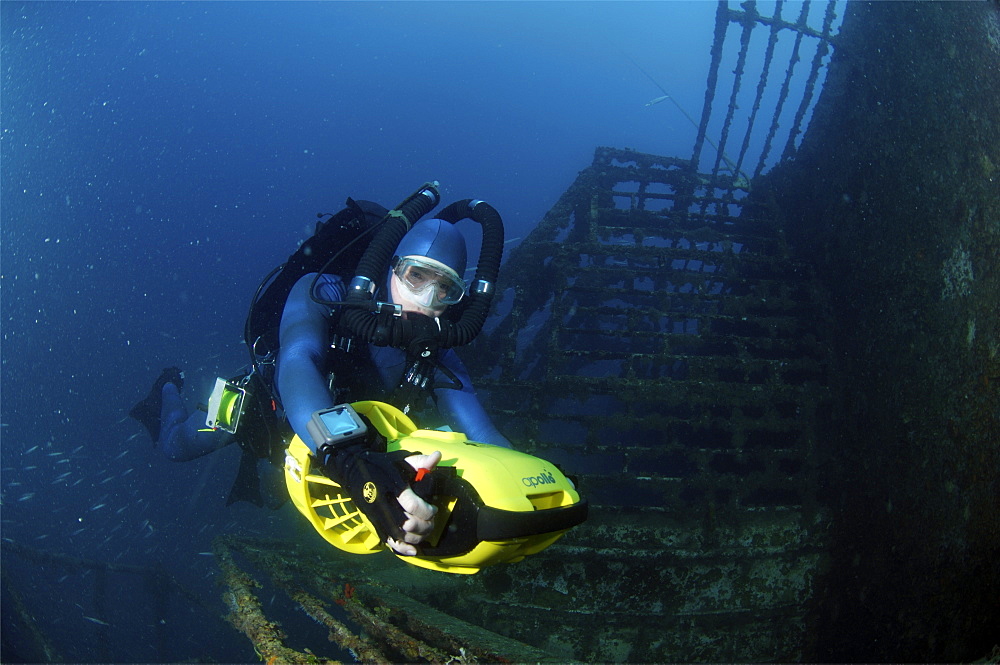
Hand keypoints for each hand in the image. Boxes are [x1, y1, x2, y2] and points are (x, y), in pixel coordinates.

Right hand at [323, 441, 442, 554]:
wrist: (353, 471)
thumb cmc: (382, 465)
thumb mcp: (401, 460)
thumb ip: (421, 461)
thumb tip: (438, 456)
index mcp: (392, 485)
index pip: (412, 505)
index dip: (427, 511)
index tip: (434, 509)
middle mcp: (384, 501)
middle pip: (407, 523)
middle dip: (424, 526)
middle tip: (431, 521)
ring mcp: (377, 514)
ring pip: (399, 535)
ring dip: (417, 537)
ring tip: (425, 531)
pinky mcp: (373, 522)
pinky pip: (388, 540)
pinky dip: (402, 548)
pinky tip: (413, 550)